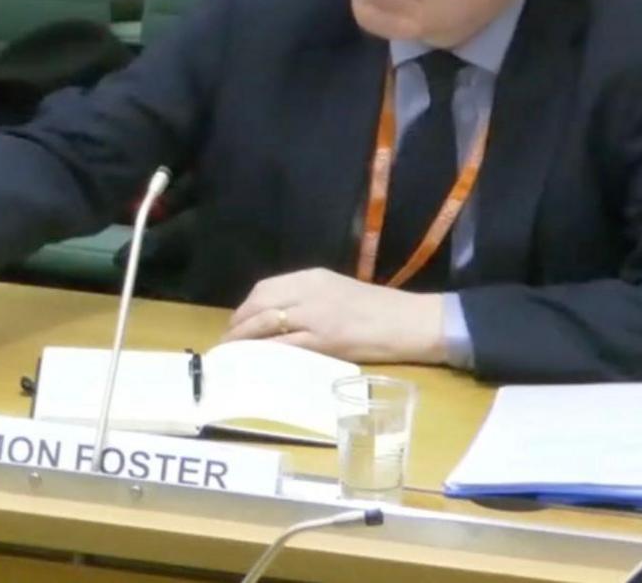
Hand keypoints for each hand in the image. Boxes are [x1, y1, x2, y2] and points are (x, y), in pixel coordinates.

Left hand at [223, 268, 448, 365]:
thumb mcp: (339, 291)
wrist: (413, 321)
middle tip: (228, 345)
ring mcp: (317, 315)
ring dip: (246, 341)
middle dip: (238, 326)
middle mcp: (309, 290)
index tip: (235, 324)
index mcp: (313, 277)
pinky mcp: (327, 339)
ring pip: (267, 325)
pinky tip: (258, 364)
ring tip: (235, 356)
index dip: (244, 308)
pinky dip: (267, 355)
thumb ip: (310, 298)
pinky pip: (286, 346)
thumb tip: (279, 317)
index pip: (265, 289)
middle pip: (260, 305)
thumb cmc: (381, 310)